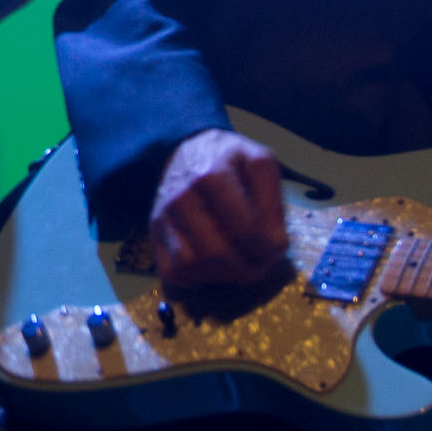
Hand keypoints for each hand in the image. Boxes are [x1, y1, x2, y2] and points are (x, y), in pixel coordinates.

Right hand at [150, 128, 287, 289]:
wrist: (190, 151)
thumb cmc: (232, 161)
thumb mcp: (261, 164)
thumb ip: (274, 203)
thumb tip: (274, 245)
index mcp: (212, 176)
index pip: (243, 230)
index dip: (266, 248)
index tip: (276, 249)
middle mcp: (181, 198)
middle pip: (215, 254)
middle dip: (246, 269)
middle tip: (260, 265)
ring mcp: (163, 218)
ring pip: (190, 267)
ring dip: (221, 276)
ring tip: (239, 266)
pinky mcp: (155, 234)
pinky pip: (171, 272)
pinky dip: (195, 279)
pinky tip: (214, 267)